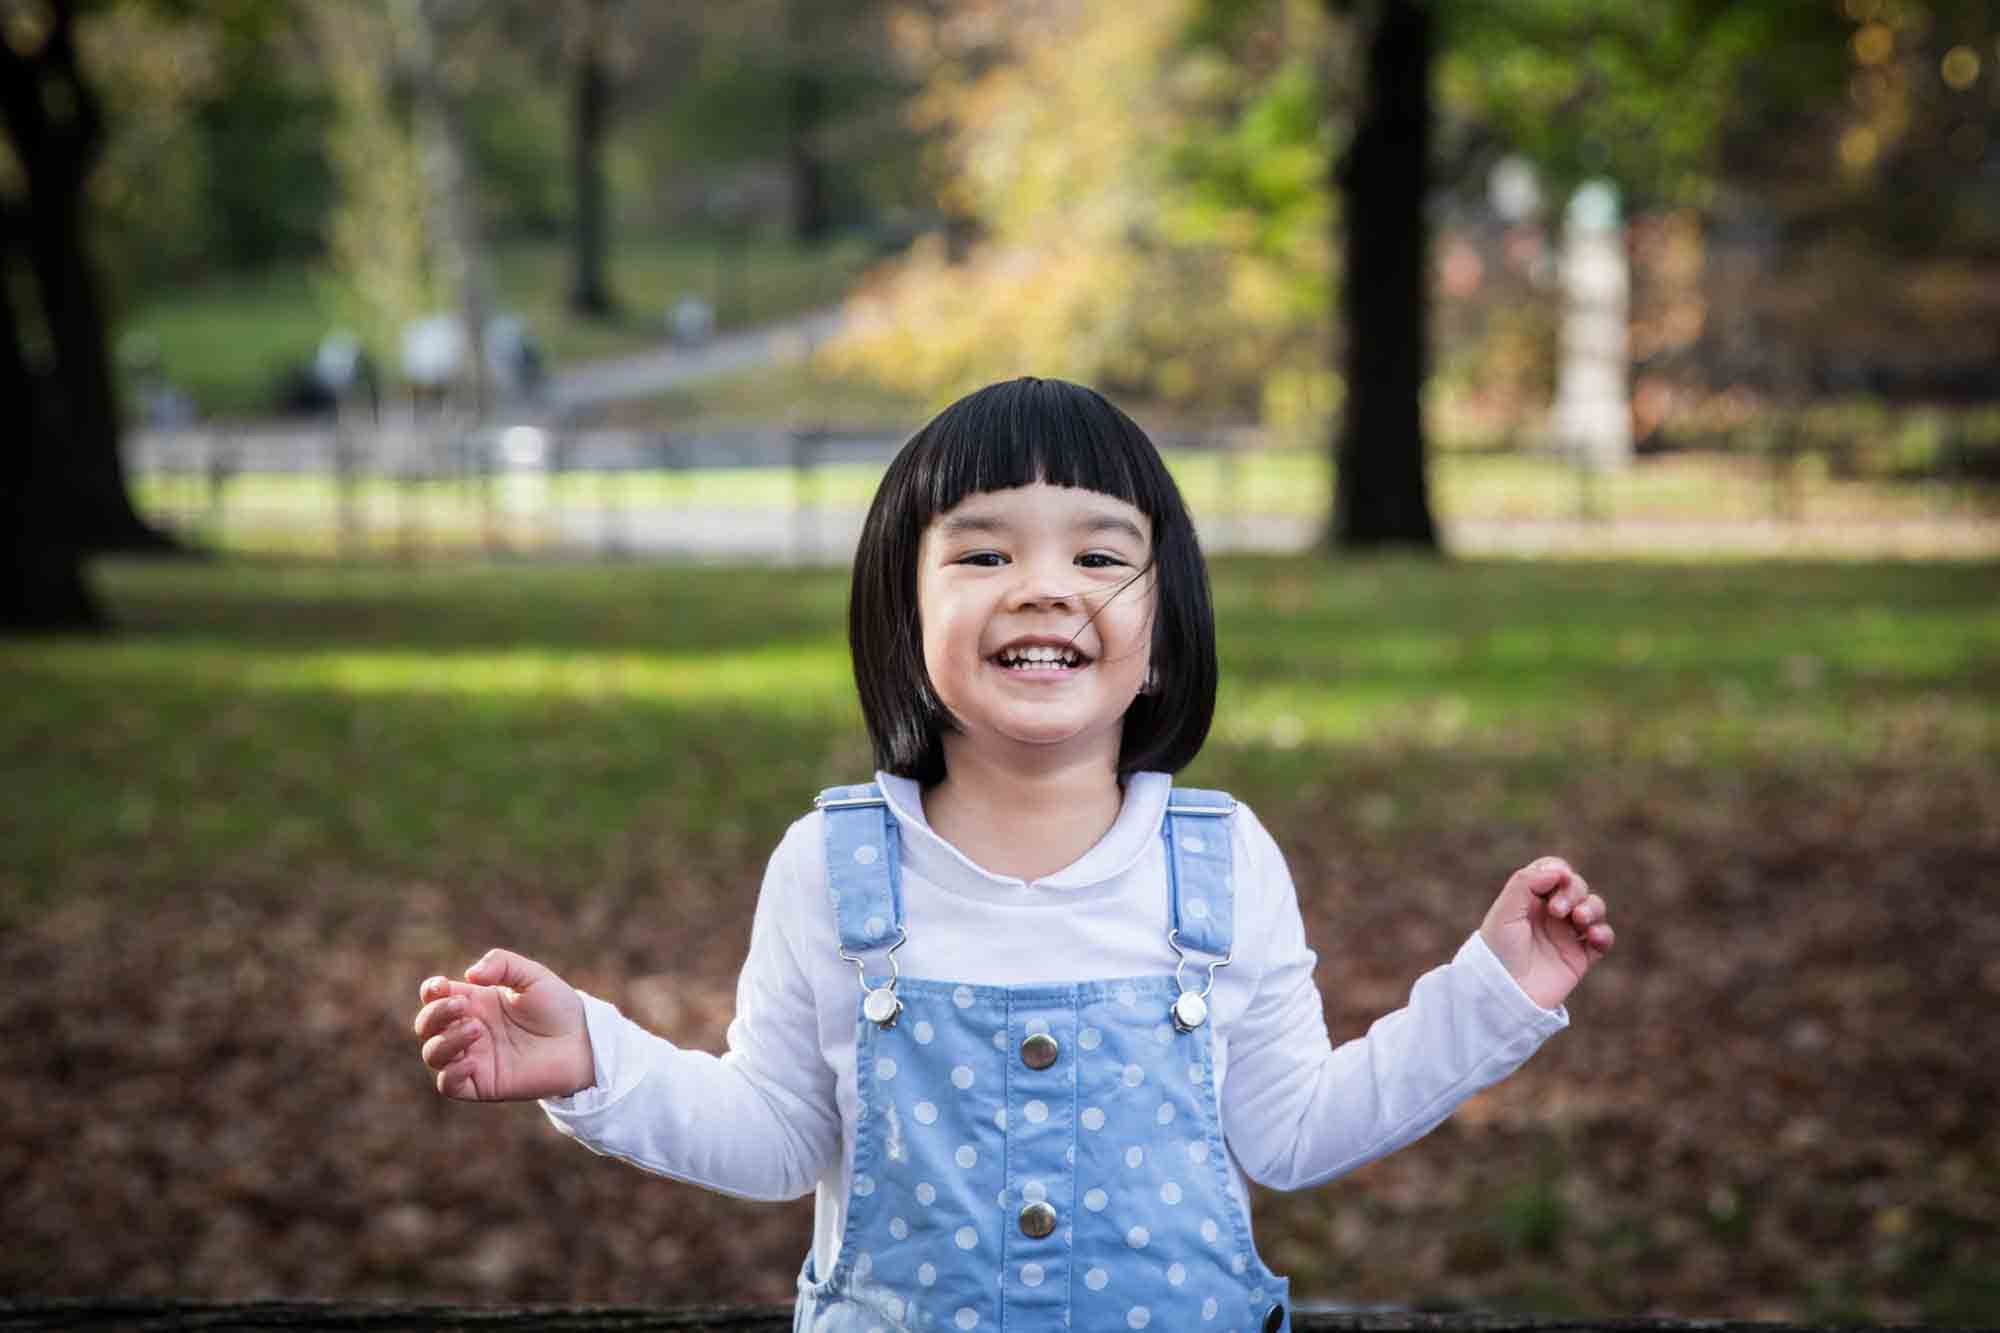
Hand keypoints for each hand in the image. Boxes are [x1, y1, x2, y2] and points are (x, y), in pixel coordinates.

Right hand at [413, 948, 594, 1101]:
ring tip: (476, 1029)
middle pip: (426, 1025)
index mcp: (475, 1002)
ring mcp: (473, 1057)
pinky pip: (448, 1085)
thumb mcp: (532, 975)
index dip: (431, 991)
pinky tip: (472, 1059)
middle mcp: (469, 1029)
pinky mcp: (482, 1084)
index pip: (434, 997)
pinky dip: (451, 1073)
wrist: (582, 1041)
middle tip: (464, 1005)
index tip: (442, 986)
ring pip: (433, 1054)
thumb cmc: (558, 1007)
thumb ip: (502, 964)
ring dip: (445, 1040)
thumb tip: (469, 975)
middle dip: (436, 1014)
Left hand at [1478, 857, 1613, 1010]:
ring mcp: (1566, 935)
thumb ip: (1527, 883)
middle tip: (1557, 910)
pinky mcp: (1579, 958)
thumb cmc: (1497, 951)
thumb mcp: (1504, 912)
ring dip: (1593, 908)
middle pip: (1576, 887)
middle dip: (1573, 892)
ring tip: (1580, 920)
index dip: (1558, 871)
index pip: (1553, 872)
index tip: (1555, 880)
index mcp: (1529, 899)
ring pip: (1593, 909)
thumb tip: (1560, 869)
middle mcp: (1549, 914)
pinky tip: (1593, 936)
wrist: (1503, 994)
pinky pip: (1602, 940)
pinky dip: (1603, 934)